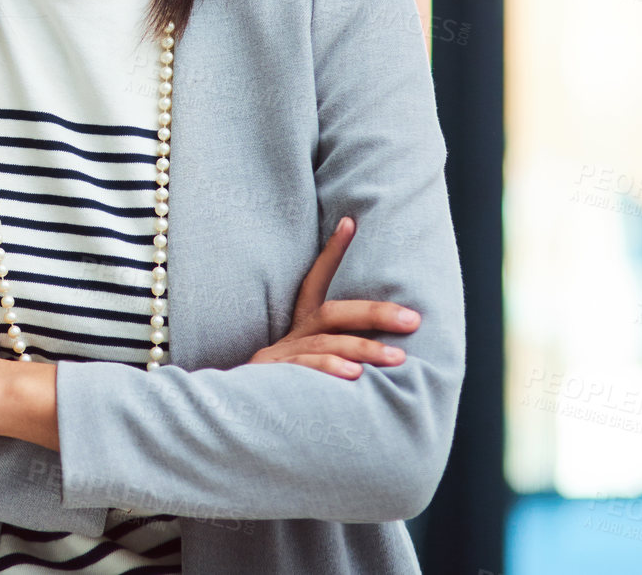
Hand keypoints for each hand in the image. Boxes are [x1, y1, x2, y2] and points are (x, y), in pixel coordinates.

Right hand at [248, 215, 420, 378]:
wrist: (228, 420)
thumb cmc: (278, 395)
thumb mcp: (303, 367)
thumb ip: (333, 354)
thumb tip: (382, 355)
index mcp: (298, 330)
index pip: (315, 282)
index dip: (332, 252)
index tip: (351, 221)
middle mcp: (289, 337)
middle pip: (331, 312)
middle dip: (374, 312)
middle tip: (413, 319)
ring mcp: (279, 357)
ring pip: (325, 342)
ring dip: (364, 347)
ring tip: (398, 358)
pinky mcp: (271, 377)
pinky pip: (304, 369)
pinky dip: (329, 368)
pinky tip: (354, 375)